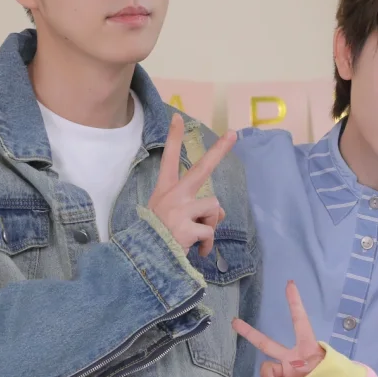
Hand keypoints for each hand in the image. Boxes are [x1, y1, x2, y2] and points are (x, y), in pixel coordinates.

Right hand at [150, 114, 235, 256]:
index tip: (177, 116)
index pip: (168, 158)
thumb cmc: (157, 238)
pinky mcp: (186, 228)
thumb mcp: (171, 217)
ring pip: (213, 207)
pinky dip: (208, 245)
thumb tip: (219, 212)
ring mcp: (180, 210)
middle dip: (219, 150)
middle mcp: (173, 195)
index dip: (173, 137)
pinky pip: (210, 232)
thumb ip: (194, 209)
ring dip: (211, 224)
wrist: (143, 260)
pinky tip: (199, 251)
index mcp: (166, 190)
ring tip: (197, 236)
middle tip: (233, 134)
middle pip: (201, 168)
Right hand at [233, 281, 326, 376]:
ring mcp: (285, 370)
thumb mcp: (326, 376)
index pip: (300, 322)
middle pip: (266, 344)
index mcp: (308, 348)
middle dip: (250, 333)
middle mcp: (292, 356)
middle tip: (235, 322)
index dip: (295, 303)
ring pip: (267, 372)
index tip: (290, 284)